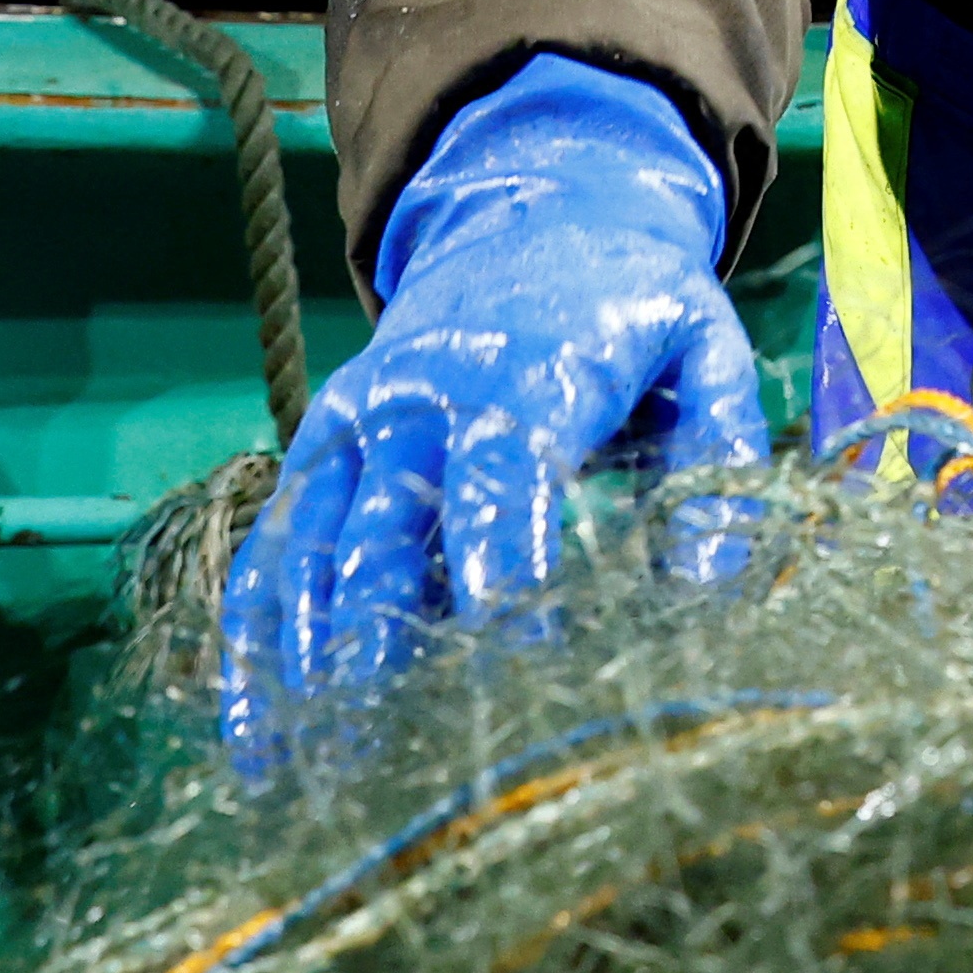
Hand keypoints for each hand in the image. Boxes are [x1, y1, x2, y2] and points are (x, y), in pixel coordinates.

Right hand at [218, 56, 769, 759]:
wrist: (532, 205)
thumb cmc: (632, 302)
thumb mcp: (704, 346)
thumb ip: (719, 456)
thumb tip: (711, 595)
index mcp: (532, 367)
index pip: (507, 477)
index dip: (506, 574)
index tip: (518, 668)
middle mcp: (424, 393)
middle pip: (391, 523)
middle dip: (390, 637)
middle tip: (400, 747)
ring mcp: (358, 421)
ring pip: (313, 542)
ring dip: (310, 655)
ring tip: (320, 768)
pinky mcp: (318, 446)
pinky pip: (272, 549)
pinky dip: (254, 644)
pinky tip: (258, 739)